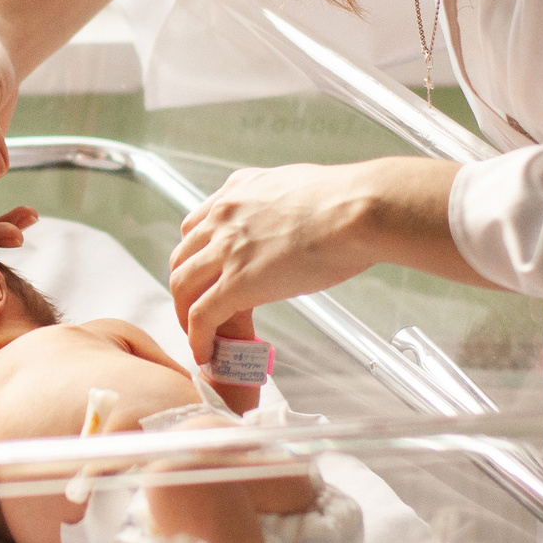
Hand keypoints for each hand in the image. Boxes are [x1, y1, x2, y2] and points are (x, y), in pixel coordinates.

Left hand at [169, 162, 396, 361]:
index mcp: (238, 190)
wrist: (360, 211)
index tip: (205, 277)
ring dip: (185, 316)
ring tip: (200, 338)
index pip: (196, 226)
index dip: (197, 257)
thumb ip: (282, 205)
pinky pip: (201, 316)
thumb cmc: (351, 202)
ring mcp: (226, 249)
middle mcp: (223, 216)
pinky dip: (198, 338)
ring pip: (182, 286)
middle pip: (182, 257)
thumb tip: (295, 221)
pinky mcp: (237, 282)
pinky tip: (206, 354)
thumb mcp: (299, 188)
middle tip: (198, 311)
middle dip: (186, 288)